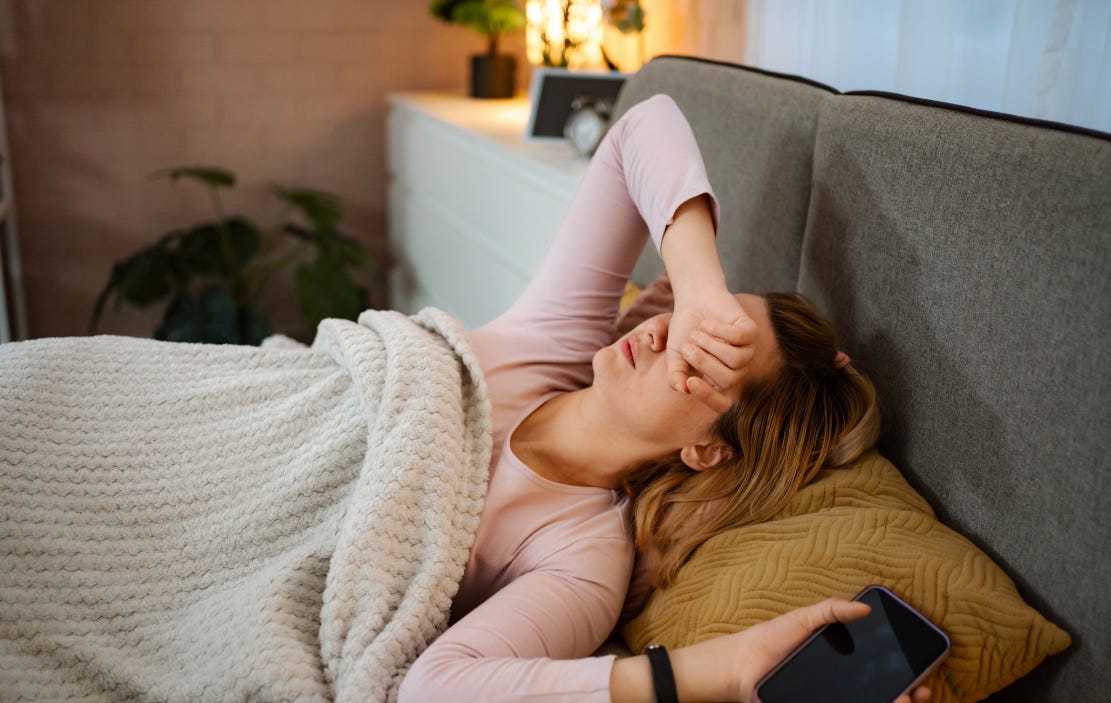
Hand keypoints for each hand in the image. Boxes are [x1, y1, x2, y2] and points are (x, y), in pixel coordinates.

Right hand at [666, 286, 756, 413]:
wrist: (693, 302)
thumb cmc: (684, 330)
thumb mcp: (675, 355)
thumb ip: (676, 374)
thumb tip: (682, 390)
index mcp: (718, 381)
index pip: (722, 404)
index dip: (708, 397)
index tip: (691, 383)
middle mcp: (737, 370)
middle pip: (728, 380)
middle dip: (703, 363)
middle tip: (686, 347)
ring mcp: (747, 351)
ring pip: (735, 360)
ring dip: (709, 345)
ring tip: (696, 333)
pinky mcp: (751, 332)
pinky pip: (738, 338)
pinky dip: (717, 330)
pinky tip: (707, 323)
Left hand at [706, 598, 930, 702]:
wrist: (737, 666)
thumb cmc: (769, 641)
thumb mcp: (802, 618)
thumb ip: (831, 609)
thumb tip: (864, 607)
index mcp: (839, 662)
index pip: (880, 670)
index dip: (905, 673)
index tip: (923, 671)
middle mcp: (838, 685)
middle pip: (880, 692)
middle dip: (905, 693)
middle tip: (918, 690)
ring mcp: (828, 698)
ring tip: (902, 700)